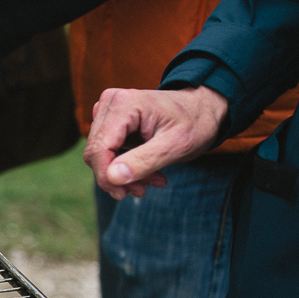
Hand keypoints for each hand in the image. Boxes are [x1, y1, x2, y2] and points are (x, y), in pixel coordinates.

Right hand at [84, 86, 227, 199]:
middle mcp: (110, 102)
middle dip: (117, 177)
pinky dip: (124, 166)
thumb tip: (111, 177)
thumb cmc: (194, 123)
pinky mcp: (110, 119)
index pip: (99, 149)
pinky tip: (148, 171)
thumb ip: (143, 161)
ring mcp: (108, 109)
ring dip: (123, 174)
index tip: (126, 194)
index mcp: (124, 104)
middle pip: (96, 152)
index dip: (107, 177)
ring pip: (99, 154)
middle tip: (143, 190)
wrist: (202, 108)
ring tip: (153, 180)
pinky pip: (106, 150)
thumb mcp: (176, 146)